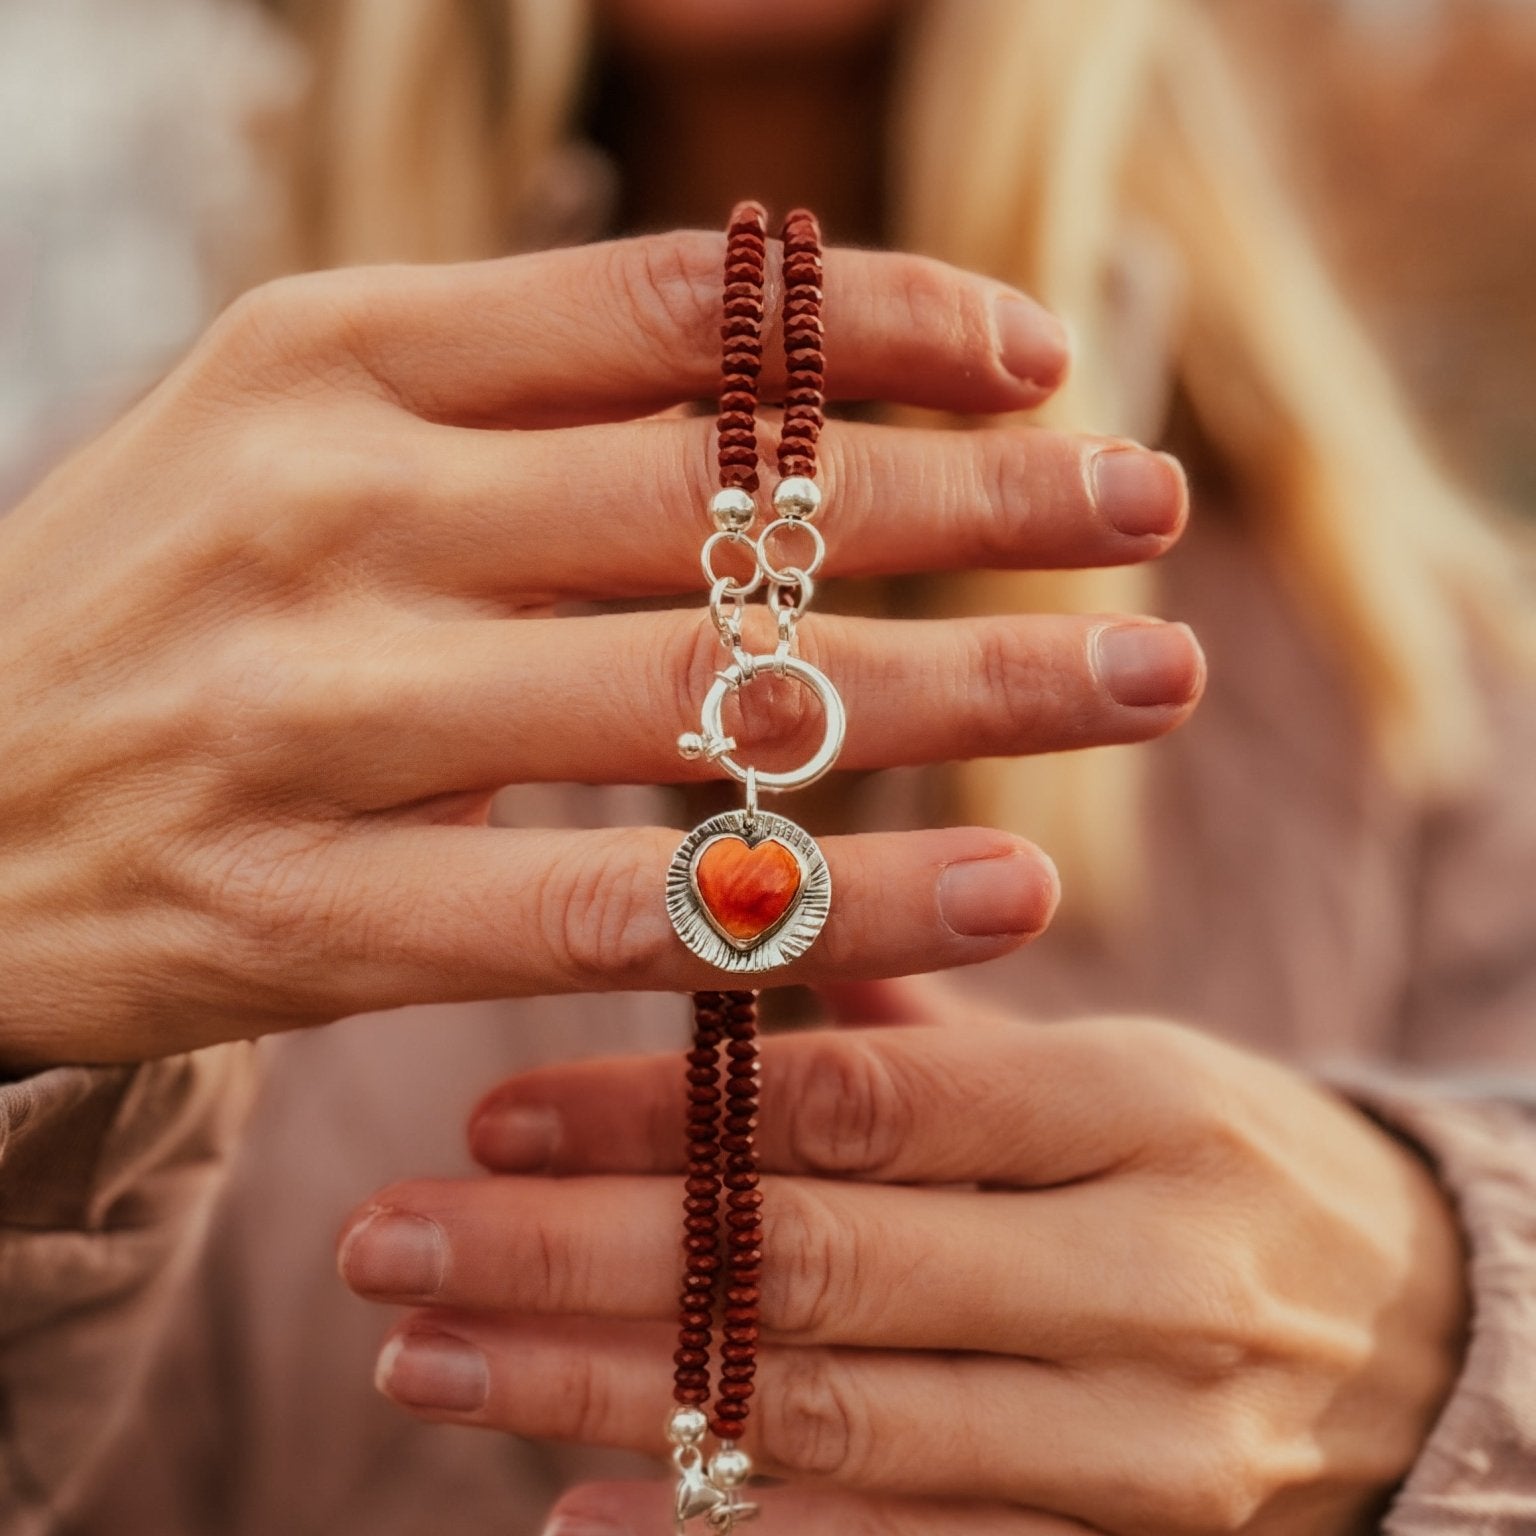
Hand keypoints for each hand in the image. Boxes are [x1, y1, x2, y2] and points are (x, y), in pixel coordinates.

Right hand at [0, 233, 1202, 1066]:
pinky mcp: (311, 911)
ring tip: (1139, 686)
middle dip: (974, 503)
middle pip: (729, 502)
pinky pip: (614, 906)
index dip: (878, 322)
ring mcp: (322, 719)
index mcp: (332, 359)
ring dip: (956, 691)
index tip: (1041, 354)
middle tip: (1155, 516)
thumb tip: (778, 383)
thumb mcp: (296, 435)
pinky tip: (992, 892)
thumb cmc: (156, 604)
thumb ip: (509, 403)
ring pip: (706, 702)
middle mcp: (334, 514)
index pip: (668, 315)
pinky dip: (822, 904)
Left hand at [341, 979, 1467, 1535]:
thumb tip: (747, 945)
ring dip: (599, 1396)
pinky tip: (576, 1511)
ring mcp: (1132, 1445)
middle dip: (579, 1260)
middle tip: (391, 1245)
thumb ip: (936, 1024)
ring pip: (823, 1422)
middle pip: (813, 1269)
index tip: (497, 1113)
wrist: (1423, 1332)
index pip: (859, 1108)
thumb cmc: (1222, 1158)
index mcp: (1139, 1110)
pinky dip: (725, 1534)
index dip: (668, 1112)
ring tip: (426, 1359)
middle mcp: (1140, 1282)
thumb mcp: (1117, 1058)